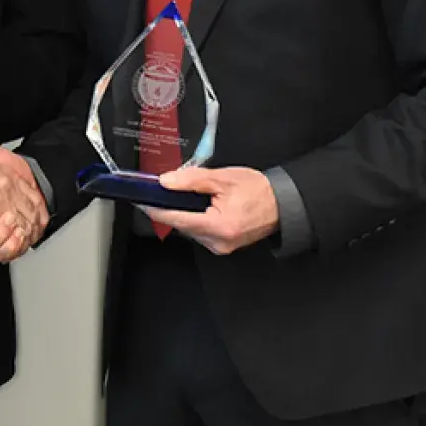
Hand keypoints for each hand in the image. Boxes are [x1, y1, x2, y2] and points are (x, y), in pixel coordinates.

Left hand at [146, 167, 279, 255]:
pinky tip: (206, 208)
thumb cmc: (258, 190)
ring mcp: (221, 247)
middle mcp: (218, 242)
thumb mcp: (224, 178)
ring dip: (188, 214)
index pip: (177, 219)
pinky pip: (201, 233)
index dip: (157, 209)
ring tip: (197, 197)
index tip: (143, 200)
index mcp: (218, 226)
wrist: (282, 203)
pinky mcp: (223, 247)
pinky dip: (198, 220)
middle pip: (182, 225)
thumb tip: (166, 182)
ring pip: (191, 230)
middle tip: (172, 189)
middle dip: (176, 208)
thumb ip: (193, 180)